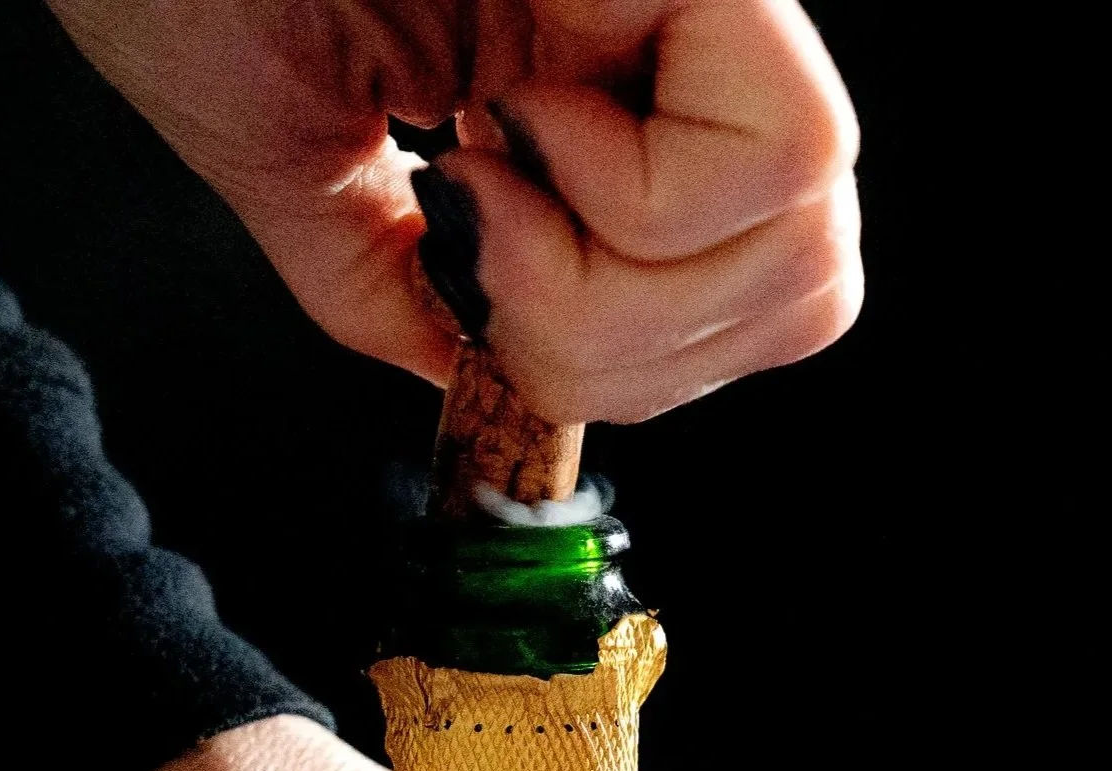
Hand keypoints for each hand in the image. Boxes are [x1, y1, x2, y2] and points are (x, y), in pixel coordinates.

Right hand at [45, 0, 861, 423]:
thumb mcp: (297, 163)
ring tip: (498, 153)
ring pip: (814, 235)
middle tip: (494, 233)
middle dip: (634, 344)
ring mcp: (696, 11)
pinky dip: (642, 194)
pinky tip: (526, 106)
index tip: (495, 291)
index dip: (644, 361)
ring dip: (624, 272)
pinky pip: (785, 151)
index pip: (754, 298)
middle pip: (808, 288)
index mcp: (590, 103)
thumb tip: (474, 391)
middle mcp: (667, 59)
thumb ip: (391, 285)